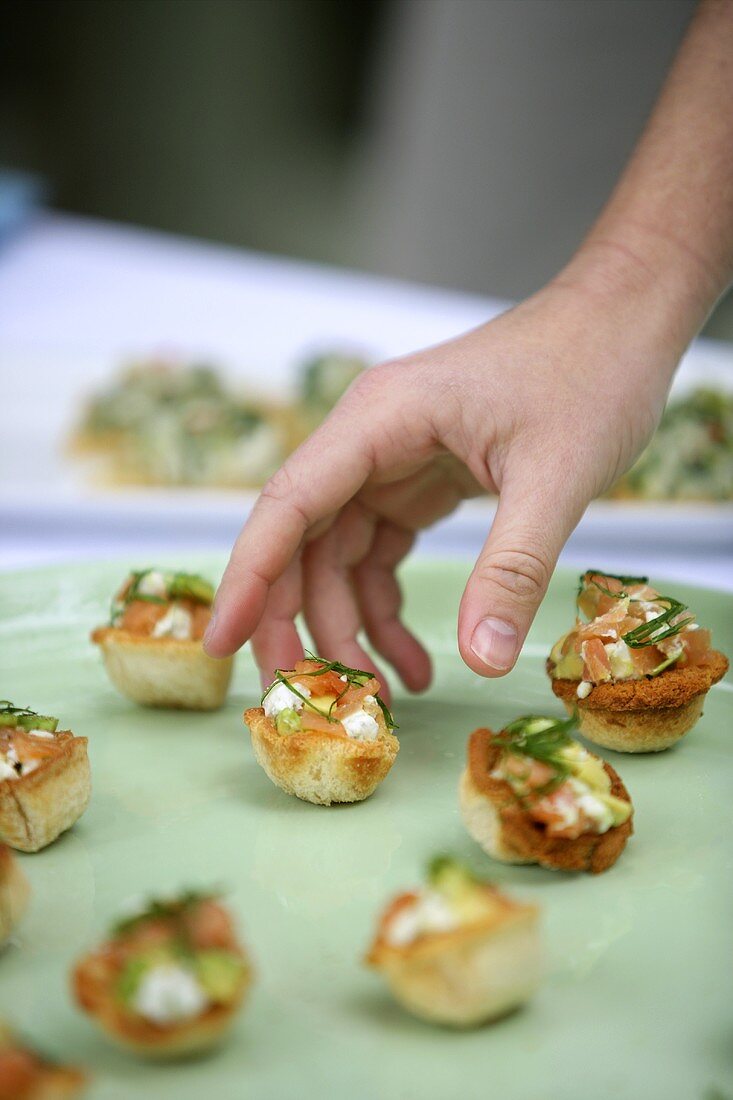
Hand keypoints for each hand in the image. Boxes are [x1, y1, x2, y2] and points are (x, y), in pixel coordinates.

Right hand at [204, 261, 681, 690]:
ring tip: (387, 696)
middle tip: (312, 700)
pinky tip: (415, 659)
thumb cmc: (592, 372)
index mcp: (379, 420)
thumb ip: (514, 570)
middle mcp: (368, 441)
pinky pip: (380, 556)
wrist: (623, 322)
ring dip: (351, 628)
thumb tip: (480, 661)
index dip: (248, 578)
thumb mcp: (558, 477)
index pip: (288, 505)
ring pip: (338, 559)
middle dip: (297, 623)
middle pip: (302, 542)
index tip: (219, 645)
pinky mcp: (417, 482)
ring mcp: (390, 462)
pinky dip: (387, 609)